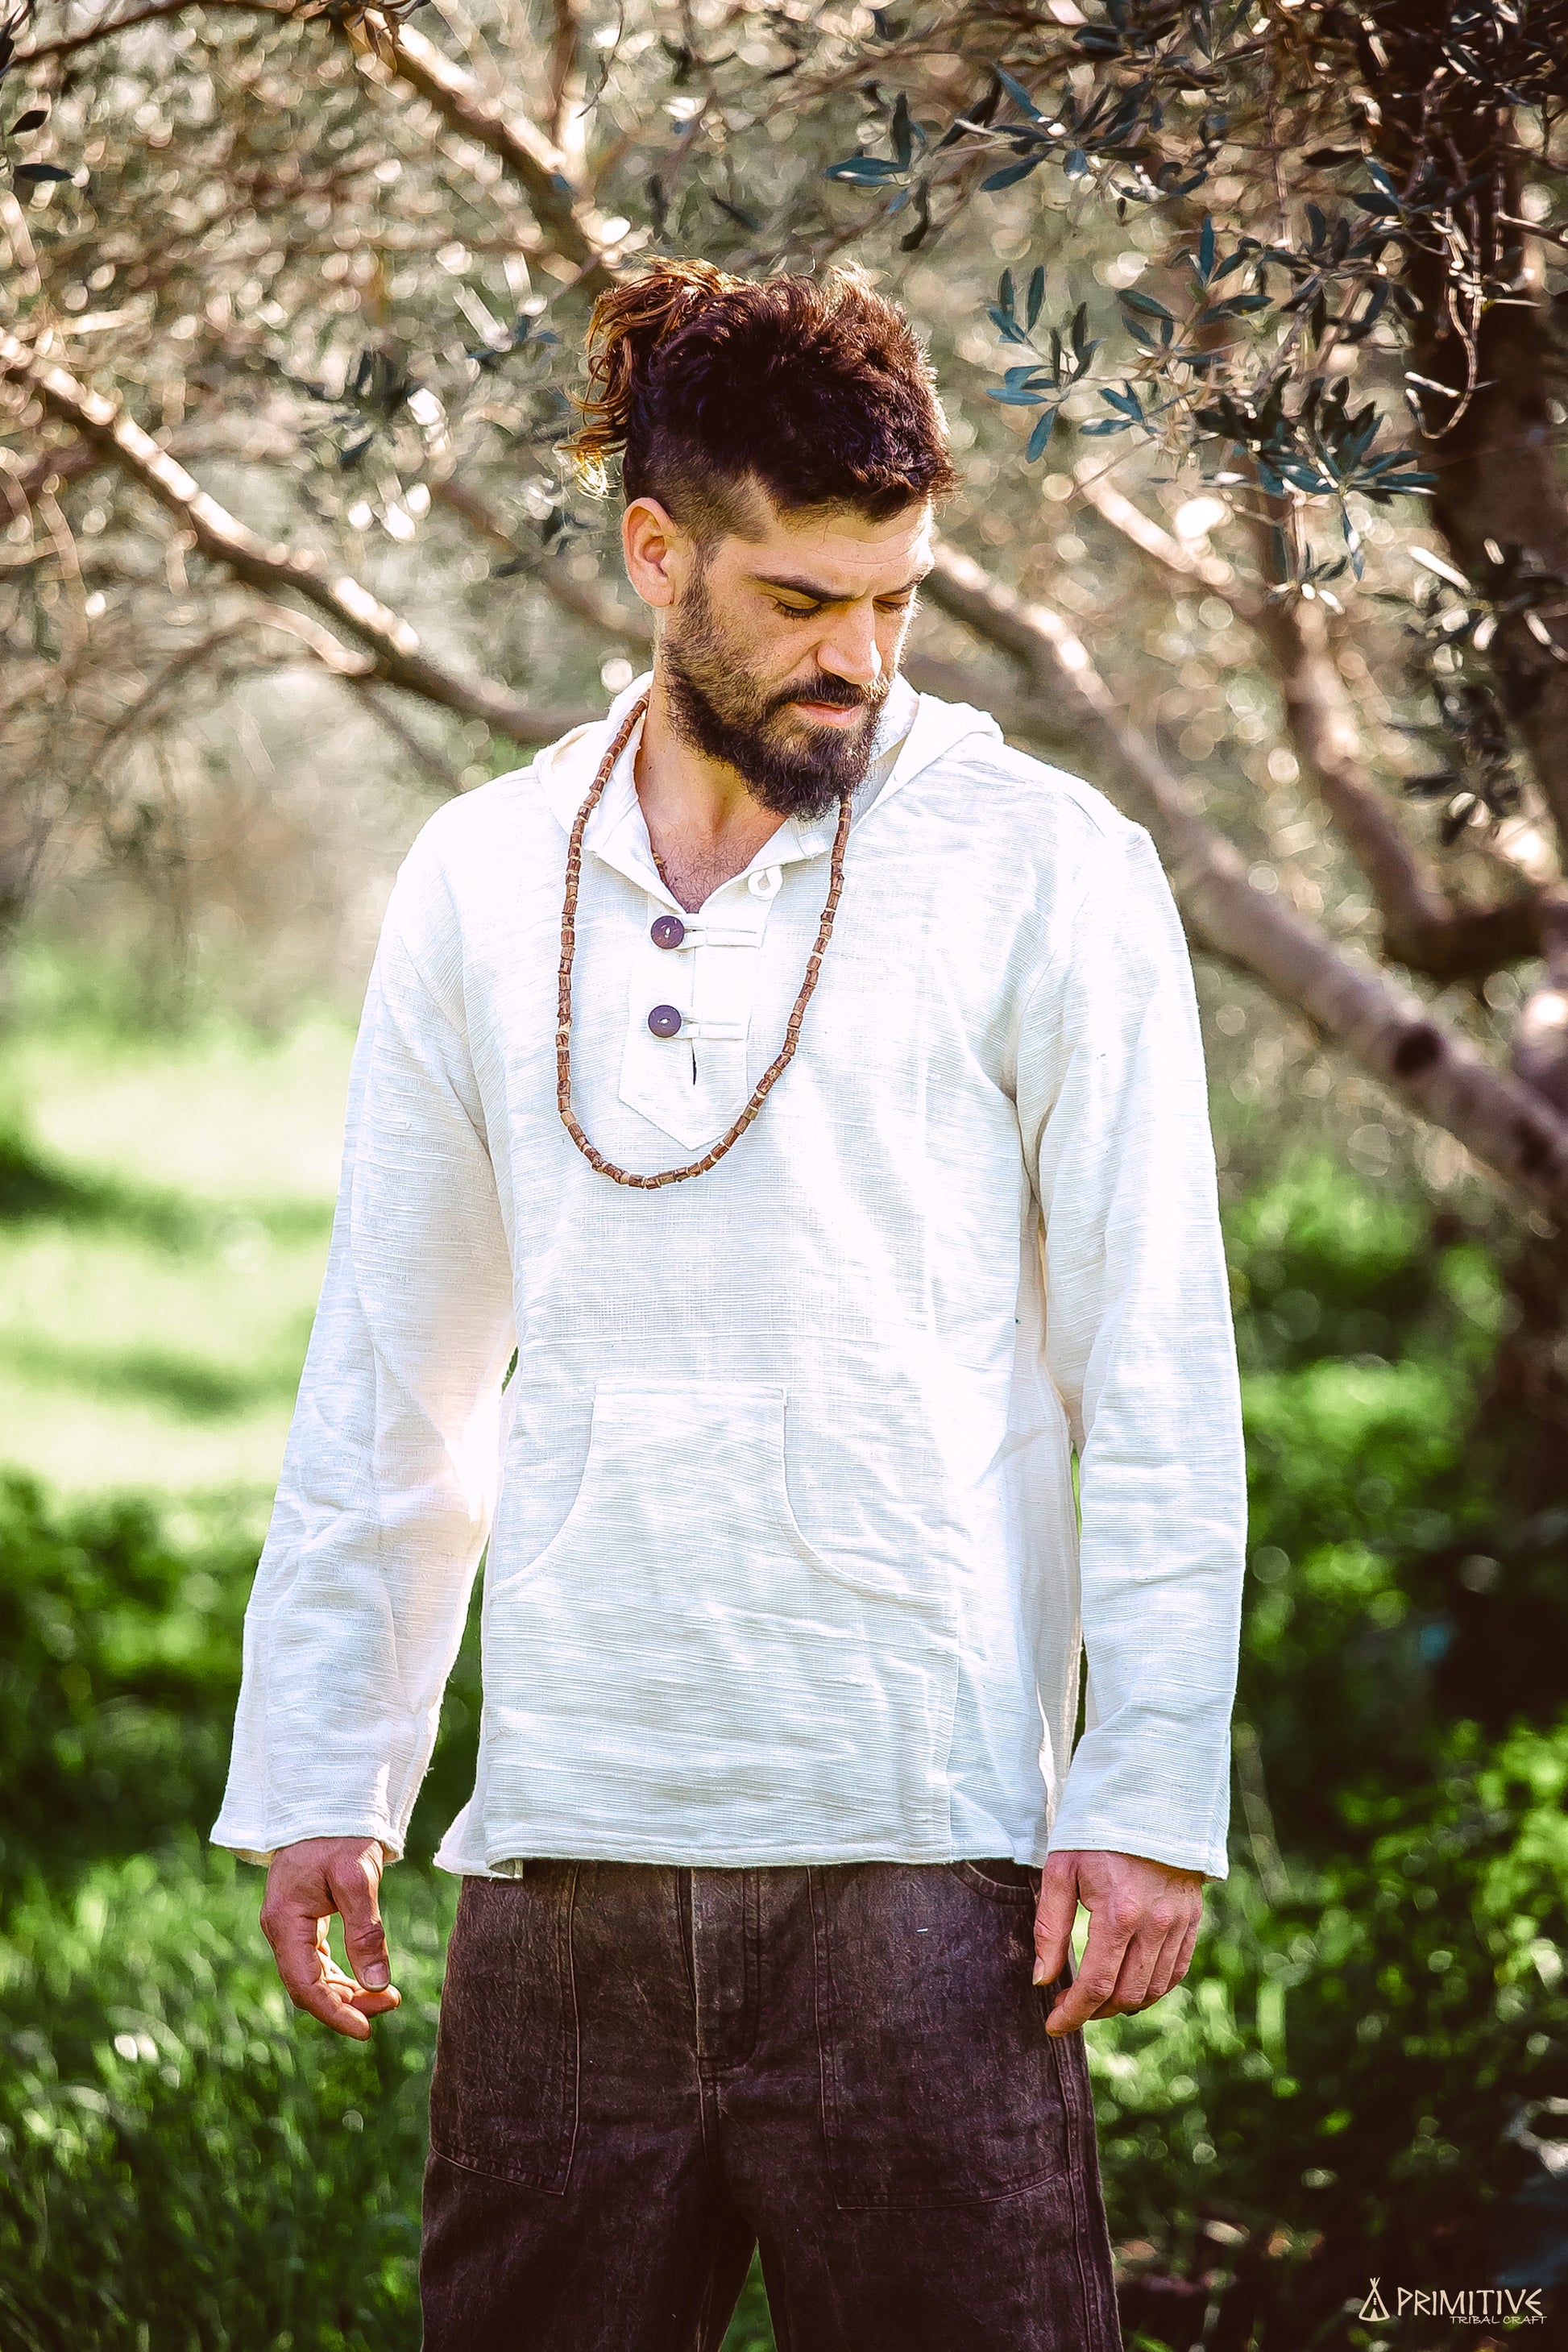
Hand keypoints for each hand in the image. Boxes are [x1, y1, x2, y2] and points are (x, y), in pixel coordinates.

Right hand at [260, 1835, 401, 2040]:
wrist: (327, 1801)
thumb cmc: (340, 1835)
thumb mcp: (357, 1879)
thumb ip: (366, 1931)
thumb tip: (377, 1983)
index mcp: (284, 1921)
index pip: (305, 1985)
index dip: (335, 2013)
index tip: (366, 2030)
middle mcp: (280, 1929)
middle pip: (309, 1986)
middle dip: (347, 2003)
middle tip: (391, 2004)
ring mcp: (290, 1925)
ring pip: (314, 1976)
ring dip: (347, 1991)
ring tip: (387, 1996)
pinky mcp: (303, 1920)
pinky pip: (318, 1960)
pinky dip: (342, 1974)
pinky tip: (368, 1978)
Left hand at [1032, 1848, 1203, 2036]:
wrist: (1148, 1799)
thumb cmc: (1096, 1833)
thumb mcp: (1061, 1871)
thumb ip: (1051, 1928)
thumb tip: (1042, 1980)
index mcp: (1119, 1914)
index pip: (1096, 1986)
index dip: (1072, 2014)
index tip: (1053, 2026)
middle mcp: (1155, 1925)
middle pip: (1126, 1996)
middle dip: (1093, 2012)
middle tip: (1069, 2005)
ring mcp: (1179, 1924)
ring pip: (1152, 1990)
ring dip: (1121, 2004)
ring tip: (1094, 1997)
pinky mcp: (1192, 1920)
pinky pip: (1175, 1971)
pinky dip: (1151, 1988)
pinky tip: (1128, 1984)